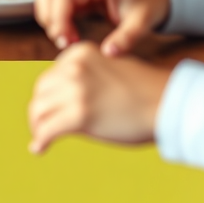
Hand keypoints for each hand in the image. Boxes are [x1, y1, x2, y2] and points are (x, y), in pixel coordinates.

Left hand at [28, 42, 170, 153]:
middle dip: (40, 111)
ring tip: (42, 139)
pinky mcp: (79, 115)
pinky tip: (39, 149)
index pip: (50, 75)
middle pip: (41, 91)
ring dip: (38, 126)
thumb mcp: (108, 67)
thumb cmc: (144, 90)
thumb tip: (63, 99)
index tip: (51, 110)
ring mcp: (76, 90)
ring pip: (38, 110)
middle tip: (43, 126)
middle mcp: (74, 68)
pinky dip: (40, 141)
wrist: (166, 103)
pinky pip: (47, 130)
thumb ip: (84, 74)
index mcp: (80, 53)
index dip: (49, 96)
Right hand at [34, 0, 169, 52]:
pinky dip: (53, 14)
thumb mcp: (142, 23)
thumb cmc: (148, 5)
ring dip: (47, 14)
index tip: (65, 41)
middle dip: (49, 17)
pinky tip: (68, 32)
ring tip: (65, 36)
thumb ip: (126, 38)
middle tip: (64, 41)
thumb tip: (108, 53)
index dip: (57, 19)